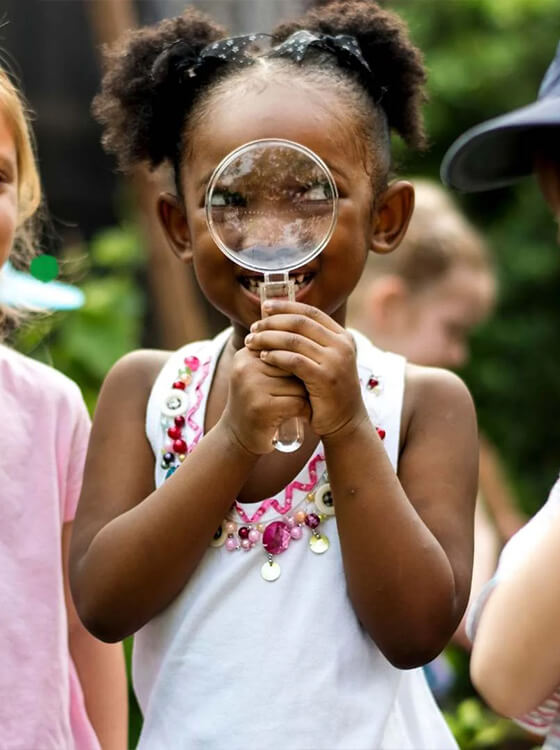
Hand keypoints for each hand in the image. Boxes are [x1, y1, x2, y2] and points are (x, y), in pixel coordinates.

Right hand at [221, 344, 310, 455]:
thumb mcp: (260, 372)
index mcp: (246, 354)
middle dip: (303, 379)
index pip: (287, 347)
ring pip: (298, 384)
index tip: (298, 378)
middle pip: (294, 364)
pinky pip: (298, 402)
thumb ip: (275, 352)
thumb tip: (306, 329)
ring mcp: (252, 387)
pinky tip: (299, 416)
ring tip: (296, 405)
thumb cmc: (258, 400)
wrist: (238, 436)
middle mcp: (246, 367)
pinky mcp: (261, 407)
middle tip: (300, 393)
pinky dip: (305, 411)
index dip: (299, 364)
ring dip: (305, 396)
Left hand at [244, 300, 366, 438]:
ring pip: (294, 340)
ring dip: (268, 338)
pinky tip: (263, 357)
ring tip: (252, 342)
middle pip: (300, 323)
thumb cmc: (327, 391)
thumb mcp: (324, 361)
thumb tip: (278, 320)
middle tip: (254, 327)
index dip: (286, 307)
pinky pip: (294, 360)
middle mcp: (342, 345)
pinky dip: (275, 356)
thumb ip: (310, 342)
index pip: (311, 312)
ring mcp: (335, 361)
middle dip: (273, 322)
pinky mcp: (325, 378)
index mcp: (342, 337)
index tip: (264, 307)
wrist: (344, 422)